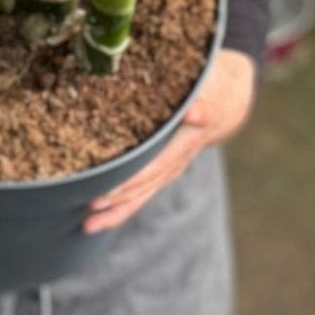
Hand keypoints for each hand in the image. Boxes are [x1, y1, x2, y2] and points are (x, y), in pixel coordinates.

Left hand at [84, 49, 257, 233]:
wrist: (227, 102)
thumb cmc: (214, 90)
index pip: (157, 164)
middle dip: (118, 199)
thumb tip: (194, 113)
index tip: (110, 188)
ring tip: (88, 225)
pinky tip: (99, 215)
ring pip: (143, 194)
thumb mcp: (212, 92)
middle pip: (146, 186)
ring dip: (116, 211)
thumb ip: (203, 105)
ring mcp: (170, 167)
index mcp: (186, 141)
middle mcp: (177, 160)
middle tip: (90, 208)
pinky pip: (143, 191)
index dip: (133, 177)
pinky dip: (122, 205)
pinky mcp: (162, 168)